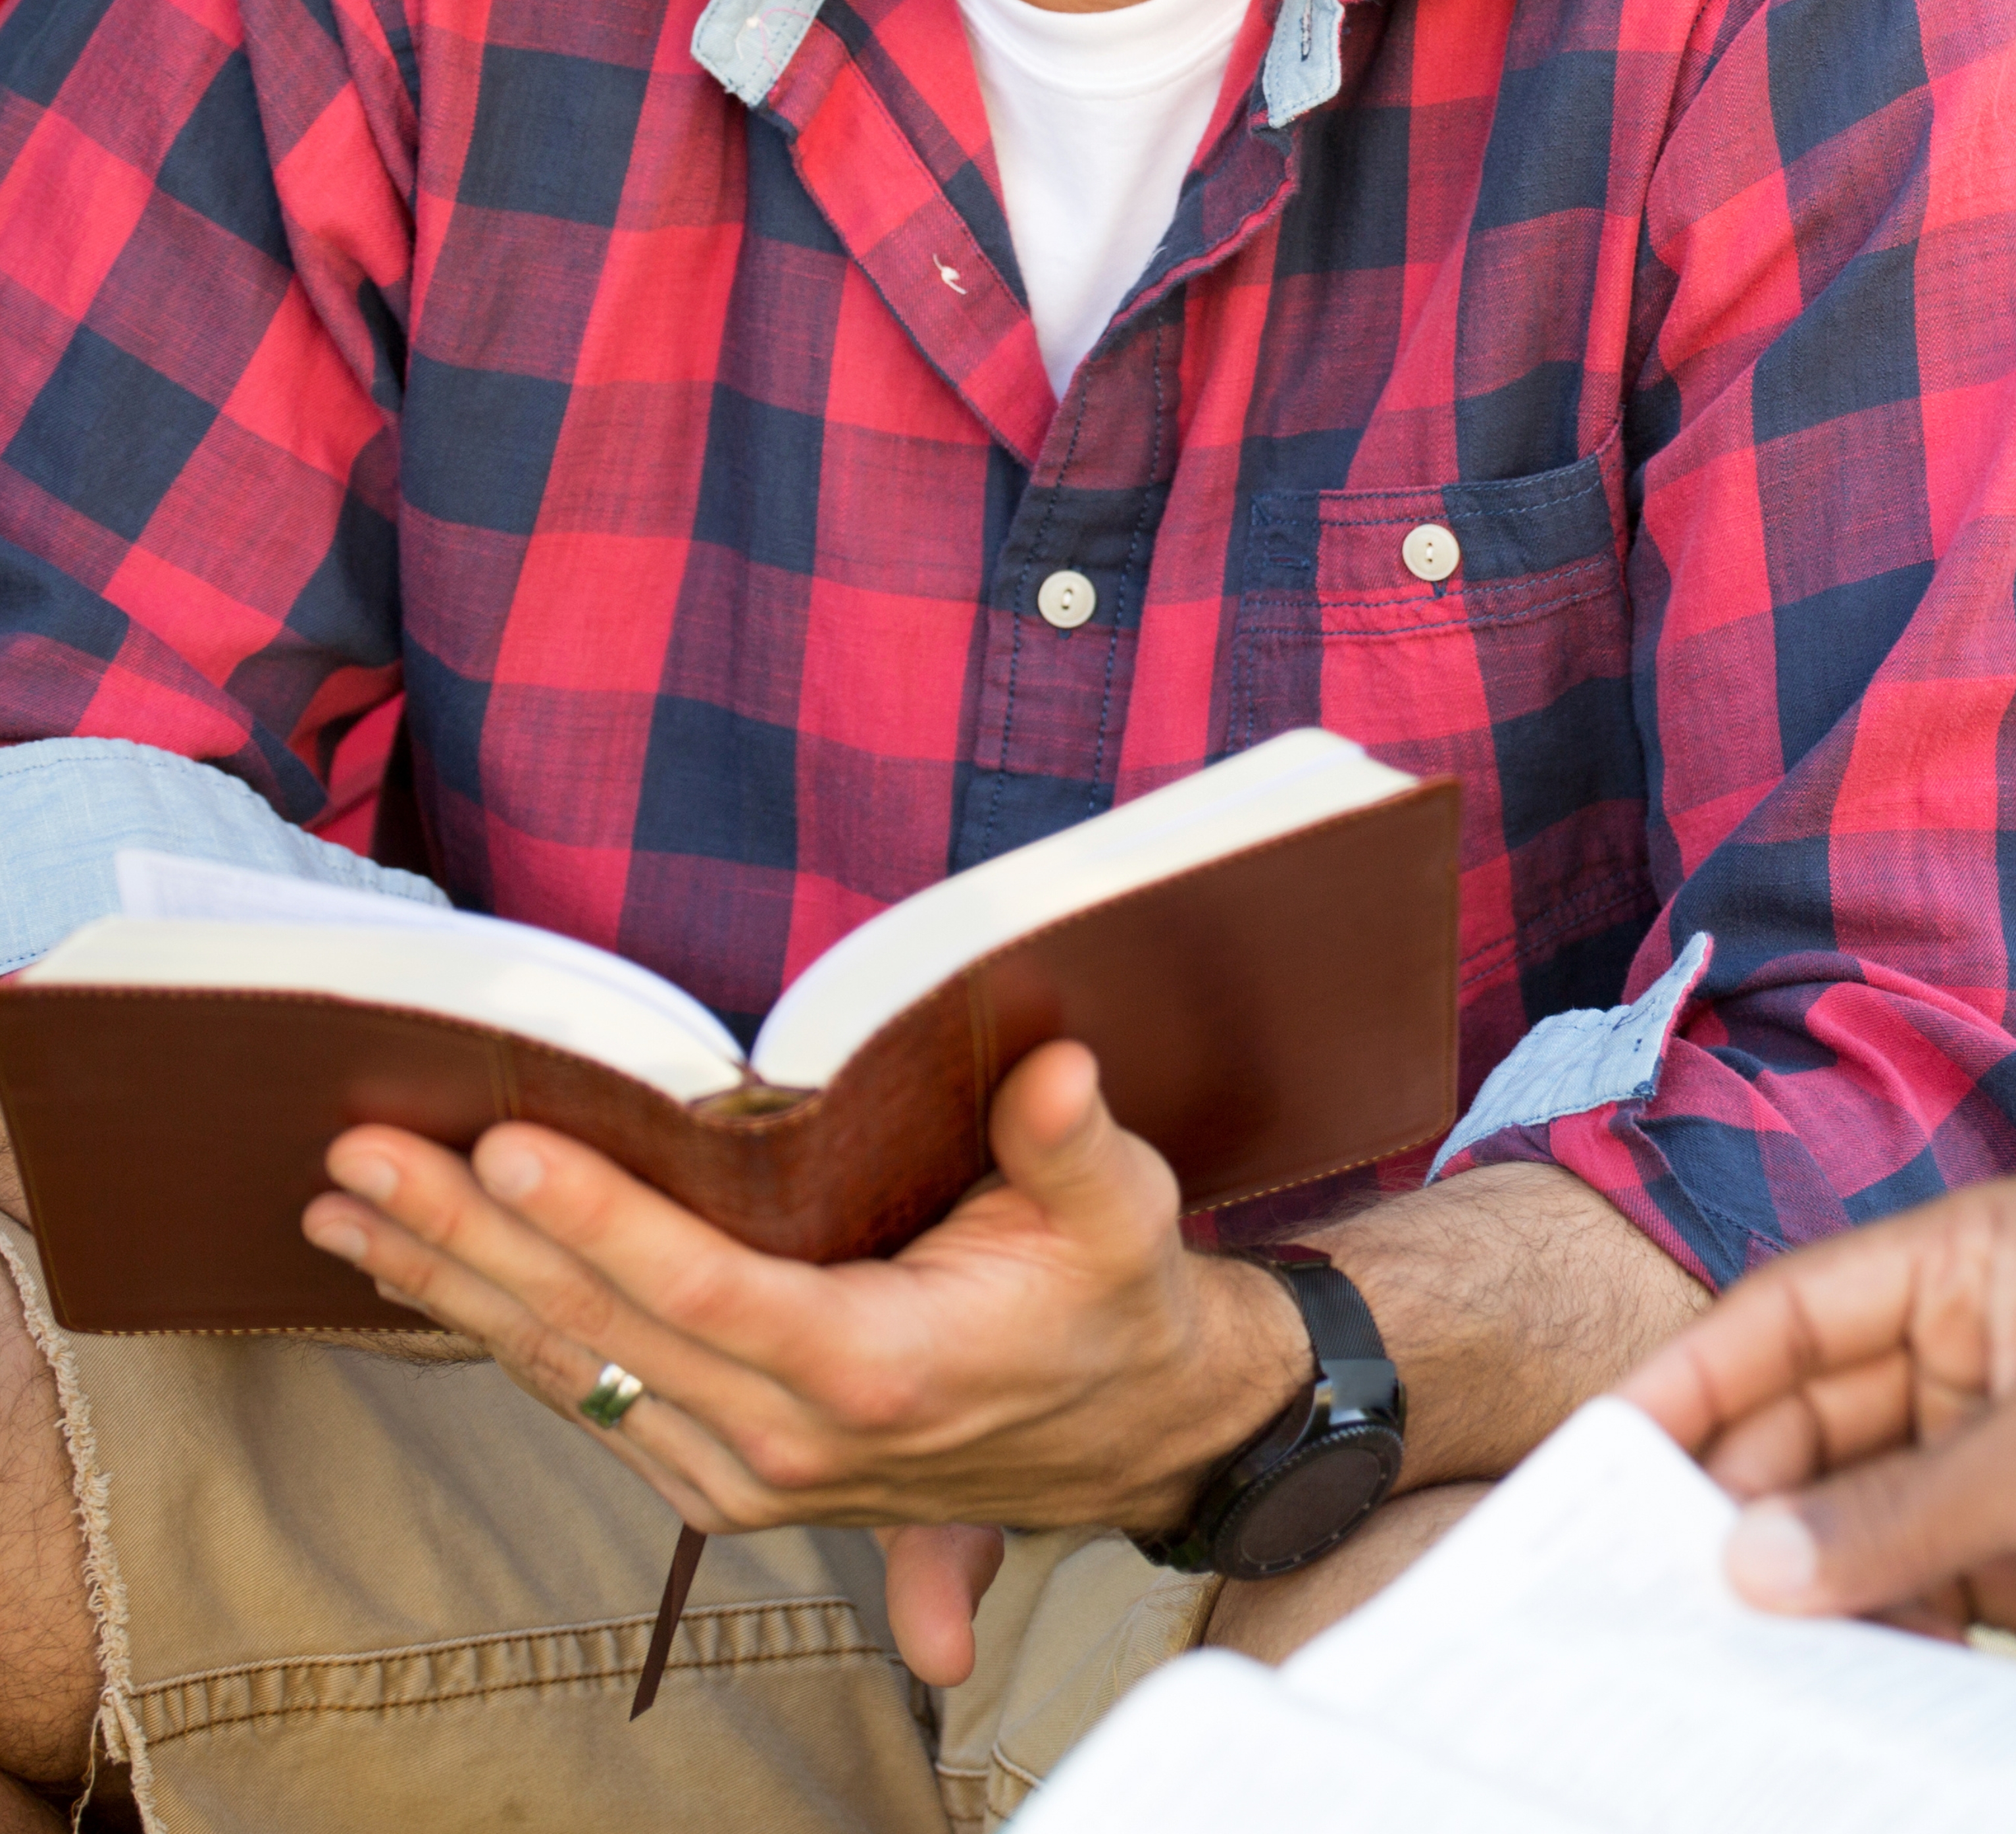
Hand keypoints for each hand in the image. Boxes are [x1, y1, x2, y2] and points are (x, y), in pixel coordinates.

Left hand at [304, 1042, 1303, 1678]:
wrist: (1134, 1433)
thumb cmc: (1115, 1299)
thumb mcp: (1121, 1211)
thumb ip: (1072, 1143)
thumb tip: (1052, 1065)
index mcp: (876, 1368)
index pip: (699, 1287)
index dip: (595, 1217)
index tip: (500, 1143)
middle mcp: (793, 1438)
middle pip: (600, 1331)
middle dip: (467, 1238)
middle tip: (361, 1159)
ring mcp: (747, 1475)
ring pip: (571, 1375)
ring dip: (449, 1290)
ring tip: (348, 1213)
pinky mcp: (723, 1484)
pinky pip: (590, 1405)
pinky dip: (497, 1341)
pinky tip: (429, 1281)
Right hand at [1617, 1174, 2015, 1711]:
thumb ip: (1894, 1513)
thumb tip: (1751, 1559)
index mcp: (1991, 1257)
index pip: (1803, 1305)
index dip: (1698, 1373)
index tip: (1606, 1447)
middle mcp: (1985, 1338)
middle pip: (1812, 1409)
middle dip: (1736, 1488)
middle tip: (1642, 1573)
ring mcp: (2002, 1444)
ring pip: (1846, 1501)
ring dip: (1790, 1564)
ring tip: (1711, 1632)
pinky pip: (1900, 1573)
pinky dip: (1856, 1614)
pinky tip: (1813, 1659)